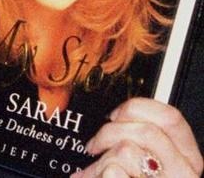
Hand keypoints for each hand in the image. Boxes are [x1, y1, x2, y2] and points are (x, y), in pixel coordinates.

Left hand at [70, 97, 201, 177]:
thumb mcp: (144, 166)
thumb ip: (141, 143)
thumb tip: (118, 116)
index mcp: (187, 163)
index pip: (172, 118)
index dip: (138, 108)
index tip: (116, 115)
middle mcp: (182, 175)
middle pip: (146, 130)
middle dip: (110, 132)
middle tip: (95, 145)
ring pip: (127, 150)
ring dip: (99, 161)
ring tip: (93, 172)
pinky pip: (112, 171)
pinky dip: (93, 175)